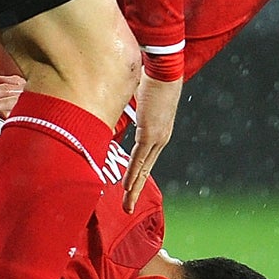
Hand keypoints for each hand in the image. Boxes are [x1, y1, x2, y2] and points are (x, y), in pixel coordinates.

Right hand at [122, 66, 181, 211]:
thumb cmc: (153, 79)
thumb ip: (128, 107)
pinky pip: (139, 158)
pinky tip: (127, 187)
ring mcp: (156, 138)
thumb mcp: (139, 98)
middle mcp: (160, 139)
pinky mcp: (149, 133)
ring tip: (126, 205)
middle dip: (136, 191)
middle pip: (146, 171)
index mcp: (158, 133)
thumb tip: (113, 103)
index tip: (130, 188)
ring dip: (133, 188)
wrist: (165, 70)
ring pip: (142, 169)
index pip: (146, 160)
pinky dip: (132, 173)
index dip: (138, 175)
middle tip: (128, 208)